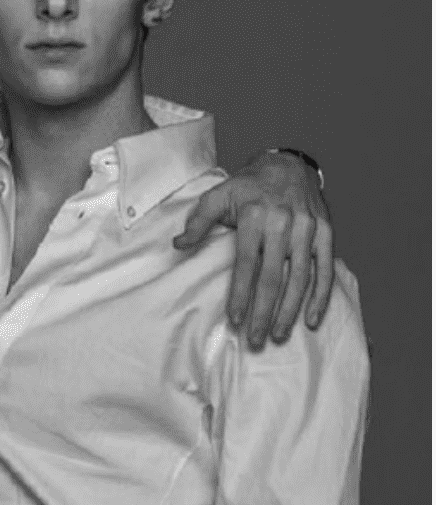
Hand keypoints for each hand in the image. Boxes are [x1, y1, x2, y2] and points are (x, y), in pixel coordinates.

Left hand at [173, 149, 332, 348]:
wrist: (289, 164)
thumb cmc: (247, 185)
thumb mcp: (217, 195)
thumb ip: (198, 222)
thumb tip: (178, 245)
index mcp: (256, 217)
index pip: (247, 265)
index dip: (241, 294)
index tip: (235, 320)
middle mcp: (284, 224)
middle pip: (274, 277)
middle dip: (263, 312)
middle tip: (255, 340)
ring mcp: (308, 229)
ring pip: (301, 278)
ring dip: (290, 311)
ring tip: (277, 335)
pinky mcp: (326, 233)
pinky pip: (325, 269)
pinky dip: (321, 296)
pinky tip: (310, 319)